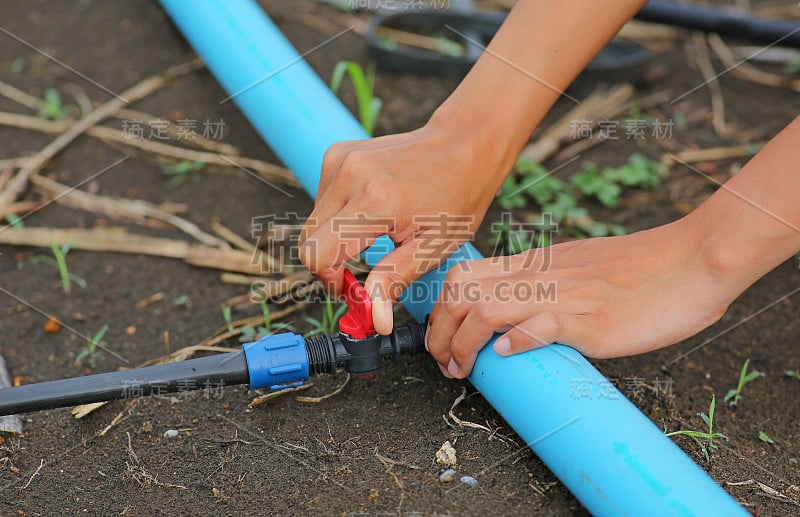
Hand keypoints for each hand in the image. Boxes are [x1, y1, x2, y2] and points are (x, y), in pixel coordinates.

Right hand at [299, 116, 510, 334]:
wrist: (463, 144)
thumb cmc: (457, 197)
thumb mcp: (434, 247)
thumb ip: (396, 280)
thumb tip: (374, 319)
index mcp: (376, 201)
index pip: (319, 253)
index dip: (329, 281)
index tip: (353, 290)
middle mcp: (350, 175)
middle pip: (308, 240)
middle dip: (329, 265)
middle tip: (363, 275)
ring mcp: (341, 160)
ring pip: (313, 222)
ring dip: (334, 240)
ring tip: (372, 240)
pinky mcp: (337, 153)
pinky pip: (322, 200)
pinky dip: (336, 217)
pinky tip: (368, 215)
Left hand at [425, 219, 738, 377]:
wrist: (691, 260)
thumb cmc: (642, 272)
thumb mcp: (580, 271)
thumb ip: (549, 287)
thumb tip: (521, 321)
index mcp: (537, 264)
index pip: (466, 276)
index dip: (441, 309)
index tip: (442, 339)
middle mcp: (541, 275)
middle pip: (461, 292)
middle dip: (438, 331)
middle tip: (444, 363)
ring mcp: (562, 294)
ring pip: (484, 308)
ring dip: (462, 344)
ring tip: (461, 370)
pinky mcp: (589, 318)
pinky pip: (539, 323)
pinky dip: (516, 340)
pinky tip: (509, 356)